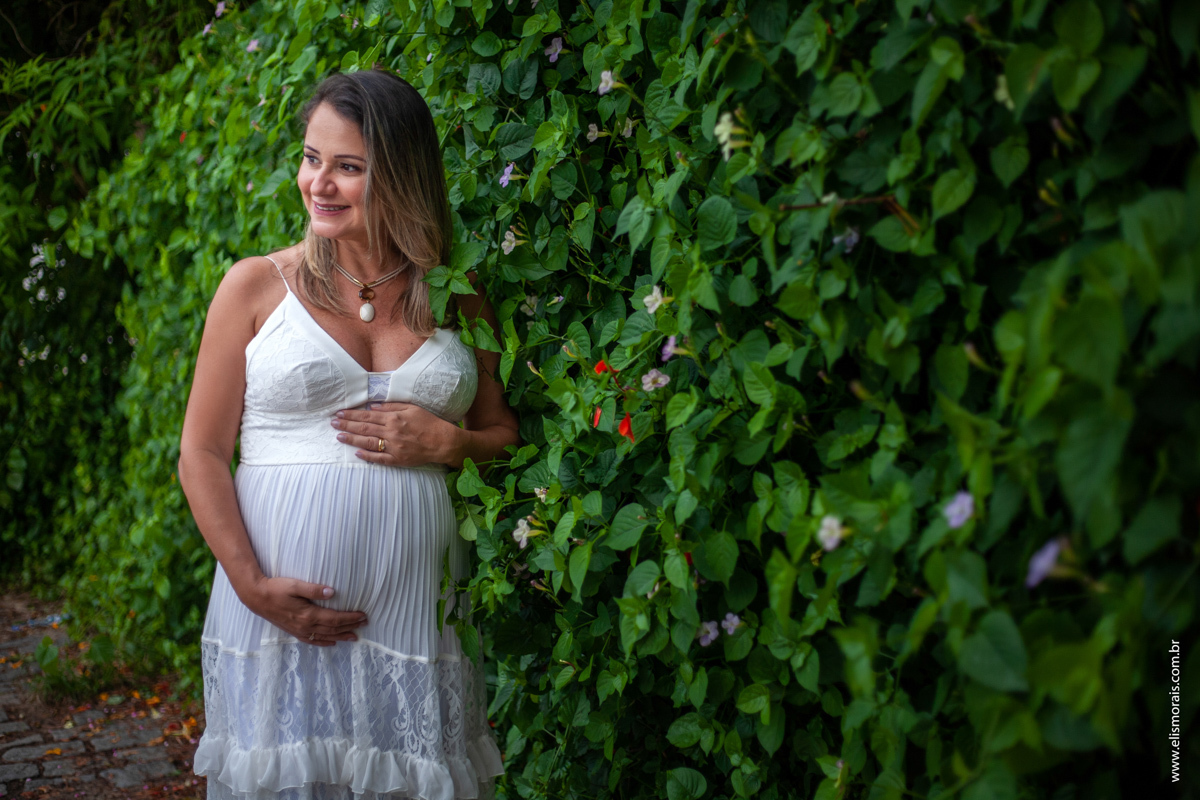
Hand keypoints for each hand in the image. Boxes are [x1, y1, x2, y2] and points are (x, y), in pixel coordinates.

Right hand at [243, 576, 367, 646]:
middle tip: (364, 624)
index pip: (335, 619)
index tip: (363, 616)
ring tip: (354, 636)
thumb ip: (314, 589)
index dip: (350, 618)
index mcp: (308, 615)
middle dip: (350, 627)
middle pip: (333, 629)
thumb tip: (332, 592)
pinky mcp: (294, 631)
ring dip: (341, 636)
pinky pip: (312, 640)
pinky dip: (324, 642)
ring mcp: (299, 631)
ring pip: (325, 636)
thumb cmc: (276, 588)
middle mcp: (305, 626)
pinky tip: (332, 643)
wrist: (256, 598)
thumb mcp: (295, 585)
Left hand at [331, 402, 461, 466]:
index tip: (339, 413)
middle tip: (332, 423)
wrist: (443, 441)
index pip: (367, 415)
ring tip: (339, 436)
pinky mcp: (398, 459)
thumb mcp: (412, 408)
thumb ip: (391, 406)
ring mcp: (394, 447)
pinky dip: (367, 456)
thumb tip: (372, 406)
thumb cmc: (429, 423)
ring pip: (368, 442)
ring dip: (352, 439)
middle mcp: (391, 432)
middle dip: (347, 425)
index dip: (352, 414)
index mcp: (394, 418)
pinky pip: (379, 458)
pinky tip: (356, 453)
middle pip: (364, 428)